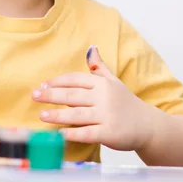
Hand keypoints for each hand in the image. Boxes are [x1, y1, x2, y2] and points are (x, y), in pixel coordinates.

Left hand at [32, 46, 155, 150]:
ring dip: (57, 114)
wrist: (148, 125)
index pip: (75, 79)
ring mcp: (106, 115)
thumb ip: (99, 66)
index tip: (43, 84)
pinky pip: (87, 133)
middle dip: (51, 95)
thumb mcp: (113, 81)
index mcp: (102, 83)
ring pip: (77, 114)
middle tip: (34, 95)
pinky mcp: (109, 133)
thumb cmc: (126, 102)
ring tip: (41, 115)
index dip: (58, 81)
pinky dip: (73, 134)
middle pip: (72, 95)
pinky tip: (59, 134)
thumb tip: (91, 48)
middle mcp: (103, 97)